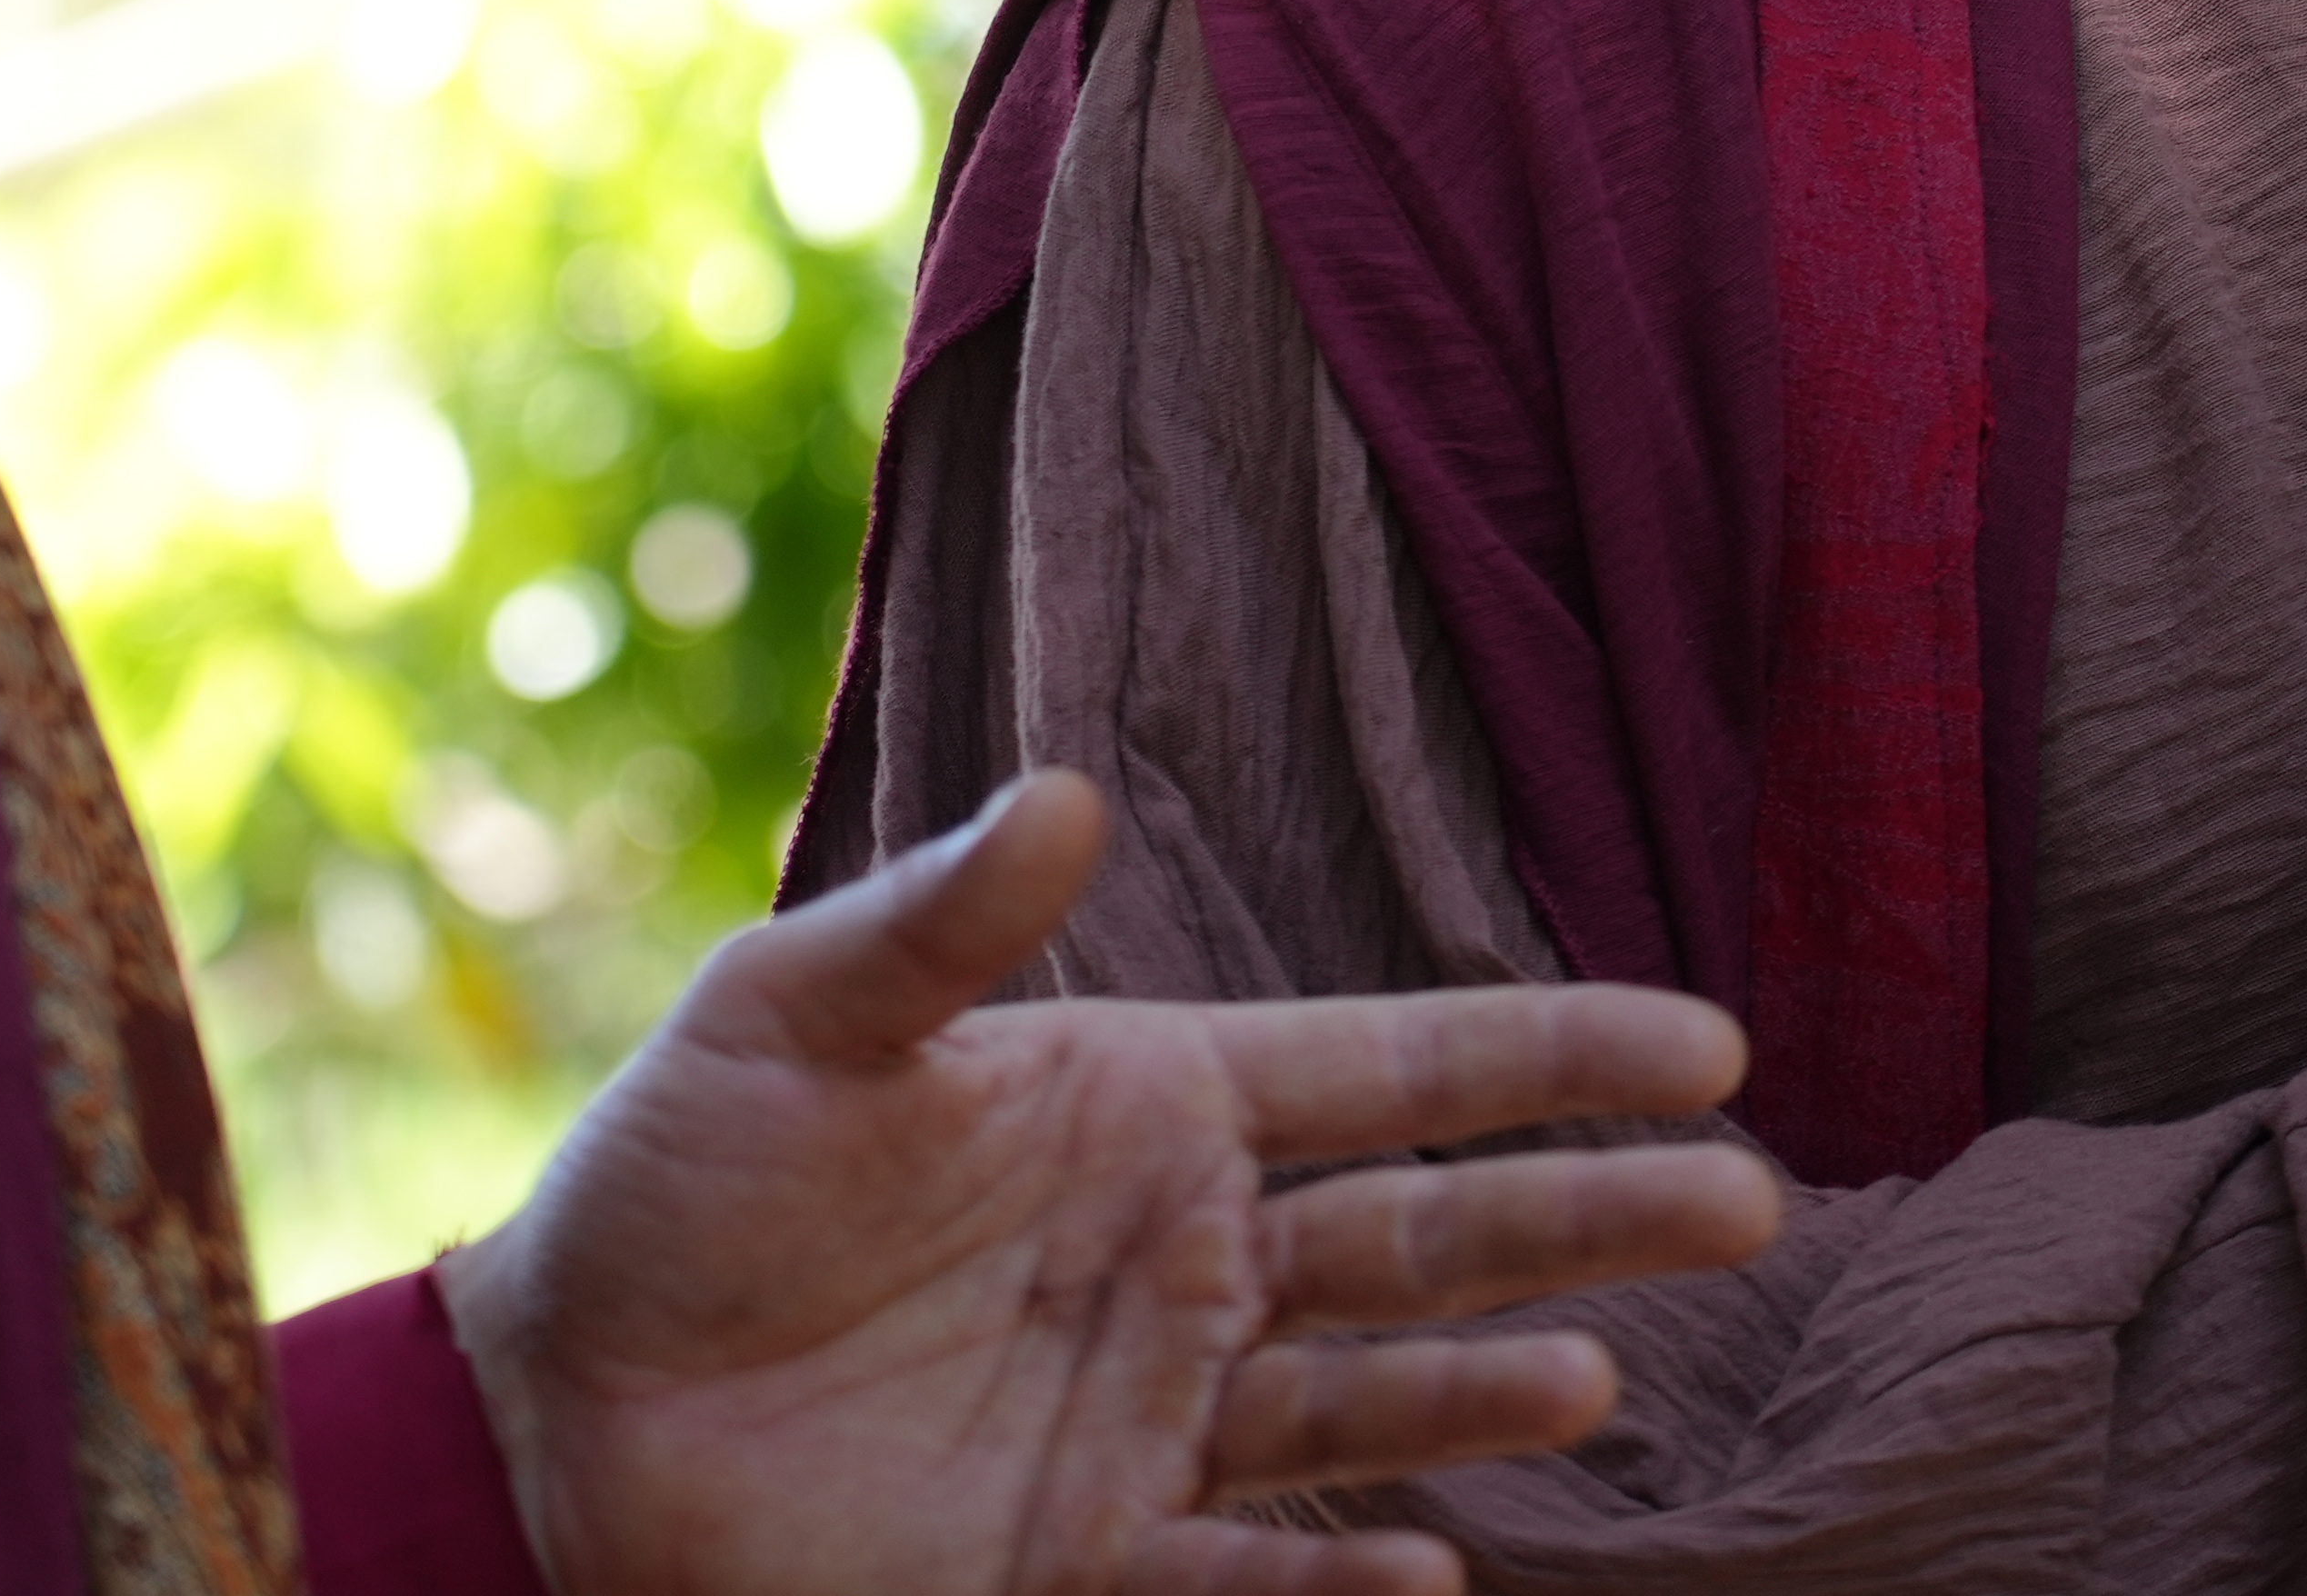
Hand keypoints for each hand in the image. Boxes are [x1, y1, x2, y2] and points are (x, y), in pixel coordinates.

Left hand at [445, 772, 1789, 1595]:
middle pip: (1432, 1235)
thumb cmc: (673, 1185)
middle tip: (1752, 1200)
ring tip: (1593, 1382)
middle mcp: (1180, 1256)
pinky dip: (1335, 1582)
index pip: (1395, 1071)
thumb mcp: (788, 1023)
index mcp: (1145, 1104)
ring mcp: (1143, 1416)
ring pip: (1367, 1397)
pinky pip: (1240, 1575)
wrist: (555, 1409)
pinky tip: (1434, 1574)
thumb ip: (937, 925)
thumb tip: (1074, 790)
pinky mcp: (1076, 1560)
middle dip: (1592, 1216)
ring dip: (1483, 1389)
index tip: (1708, 1043)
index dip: (1550, 1054)